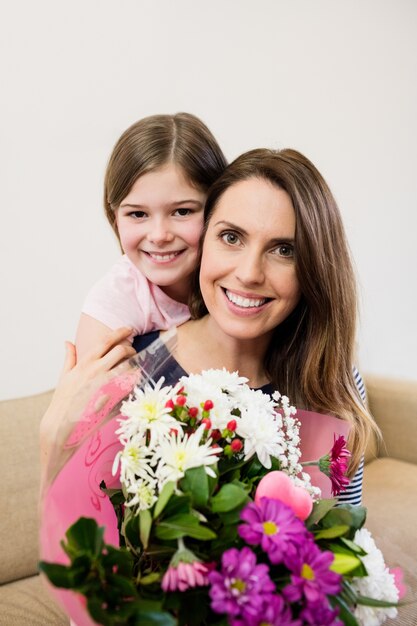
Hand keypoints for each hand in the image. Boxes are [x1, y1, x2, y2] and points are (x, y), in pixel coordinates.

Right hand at [40, 327, 135, 471]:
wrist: (61, 424)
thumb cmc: (62, 400)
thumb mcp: (64, 376)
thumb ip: (69, 357)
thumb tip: (68, 342)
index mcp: (85, 362)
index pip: (106, 341)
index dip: (120, 332)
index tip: (129, 329)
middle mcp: (96, 370)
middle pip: (122, 350)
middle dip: (130, 349)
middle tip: (132, 353)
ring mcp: (106, 384)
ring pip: (129, 367)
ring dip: (134, 366)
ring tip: (134, 368)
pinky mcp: (113, 398)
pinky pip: (130, 385)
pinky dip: (134, 382)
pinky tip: (133, 383)